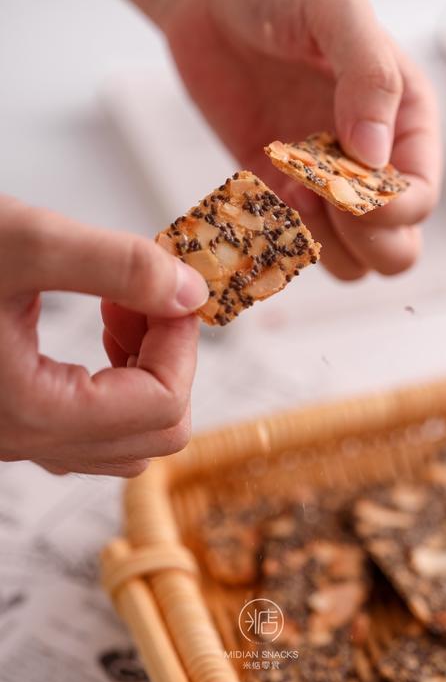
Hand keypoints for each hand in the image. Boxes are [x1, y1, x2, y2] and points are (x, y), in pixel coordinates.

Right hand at [0, 196, 207, 475]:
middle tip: (145, 296)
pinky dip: (119, 377)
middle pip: (157, 432)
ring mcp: (20, 435)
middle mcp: (27, 439)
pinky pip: (96, 424)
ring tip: (120, 305)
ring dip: (147, 368)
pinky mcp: (15, 416)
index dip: (184, 341)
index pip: (164, 405)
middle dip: (170, 357)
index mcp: (33, 410)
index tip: (173, 285)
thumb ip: (117, 265)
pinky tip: (101, 323)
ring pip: (130, 435)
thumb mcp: (24, 242)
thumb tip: (191, 293)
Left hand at [163, 0, 441, 279]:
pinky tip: (262, 186)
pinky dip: (276, 234)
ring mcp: (321, 182)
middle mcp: (369, 162)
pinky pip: (289, 243)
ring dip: (319, 243)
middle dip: (364, 239)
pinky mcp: (276, 190)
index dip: (390, 210)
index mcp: (404, 122)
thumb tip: (375, 156)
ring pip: (345, 260)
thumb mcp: (338, 14)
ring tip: (289, 185)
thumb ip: (370, 79)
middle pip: (394, 248)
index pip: (419, 199)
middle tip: (321, 195)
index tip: (346, 189)